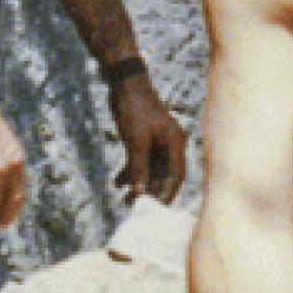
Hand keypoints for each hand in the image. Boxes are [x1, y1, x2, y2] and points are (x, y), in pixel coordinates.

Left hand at [110, 71, 187, 202]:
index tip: (155, 209)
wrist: (124, 83)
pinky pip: (140, 160)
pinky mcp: (145, 139)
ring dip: (138, 183)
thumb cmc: (134, 108)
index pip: (176, 176)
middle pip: (163, 175)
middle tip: (134, 206)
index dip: (166, 193)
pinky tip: (117, 182)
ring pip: (150, 169)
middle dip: (149, 190)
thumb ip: (139, 167)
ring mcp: (158, 142)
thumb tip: (140, 193)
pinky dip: (130, 171)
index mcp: (175, 143)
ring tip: (123, 198)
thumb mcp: (136, 141)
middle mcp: (170, 144)